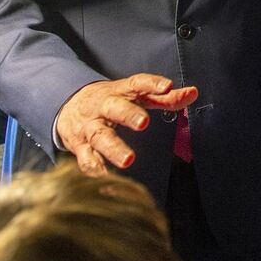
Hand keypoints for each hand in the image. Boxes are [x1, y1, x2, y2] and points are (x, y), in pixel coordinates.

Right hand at [56, 74, 197, 175]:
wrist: (67, 104)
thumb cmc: (111, 100)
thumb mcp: (136, 95)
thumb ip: (164, 97)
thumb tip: (193, 93)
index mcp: (121, 91)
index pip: (137, 83)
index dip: (152, 83)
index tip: (168, 86)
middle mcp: (103, 107)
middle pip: (115, 108)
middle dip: (128, 114)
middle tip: (143, 122)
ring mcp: (90, 126)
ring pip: (100, 136)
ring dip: (114, 149)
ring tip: (129, 160)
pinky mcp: (79, 146)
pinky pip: (85, 158)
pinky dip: (94, 168)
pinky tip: (104, 177)